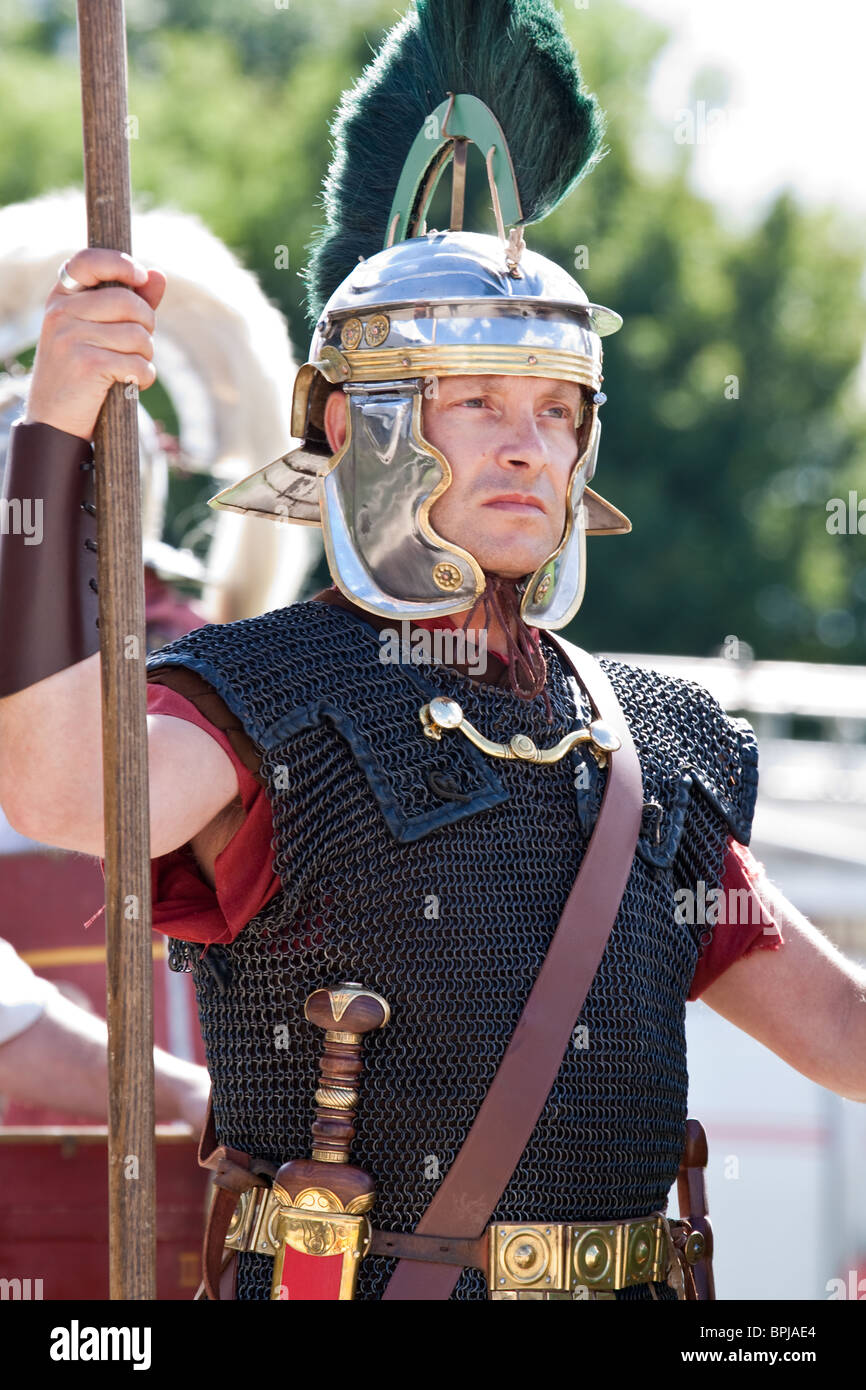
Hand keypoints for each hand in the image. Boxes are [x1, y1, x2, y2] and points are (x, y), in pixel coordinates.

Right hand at [23, 248, 166, 441]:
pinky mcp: (86, 365)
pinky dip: (143, 378)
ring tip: (130, 368)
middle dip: (147, 326)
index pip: (89, 261)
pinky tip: (129, 385)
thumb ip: (128, 302)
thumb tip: (158, 274)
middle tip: (139, 346)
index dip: (121, 263)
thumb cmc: (82, 373)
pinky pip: (137, 364)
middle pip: (129, 302)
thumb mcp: (98, 331)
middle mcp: (61, 313)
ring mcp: (71, 338)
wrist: (54, 421)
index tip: (141, 276)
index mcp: (62, 298)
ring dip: (146, 356)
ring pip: (138, 335)